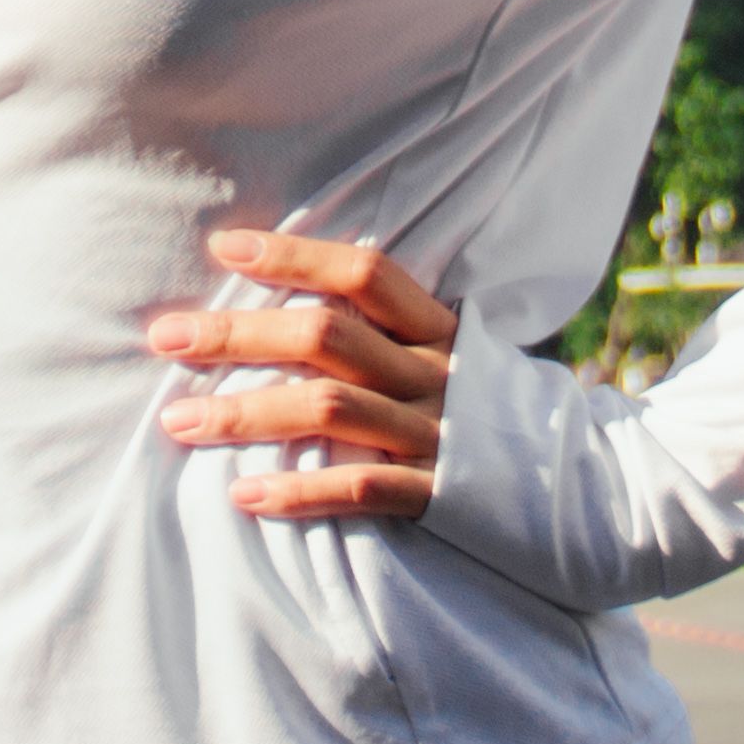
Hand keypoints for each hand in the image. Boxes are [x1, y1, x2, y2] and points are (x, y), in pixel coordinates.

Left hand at [151, 231, 455, 522]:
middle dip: (239, 334)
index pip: (364, 274)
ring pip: (330, 410)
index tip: (223, 248)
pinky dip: (299, 490)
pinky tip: (243, 494)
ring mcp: (437, 432)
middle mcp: (436, 372)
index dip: (294, 256)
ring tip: (177, 421)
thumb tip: (287, 307)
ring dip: (245, 414)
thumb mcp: (447, 356)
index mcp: (438, 328)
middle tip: (166, 337)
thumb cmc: (485, 412)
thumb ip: (384, 333)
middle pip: (327, 337)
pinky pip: (361, 490)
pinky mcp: (439, 494)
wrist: (577, 489)